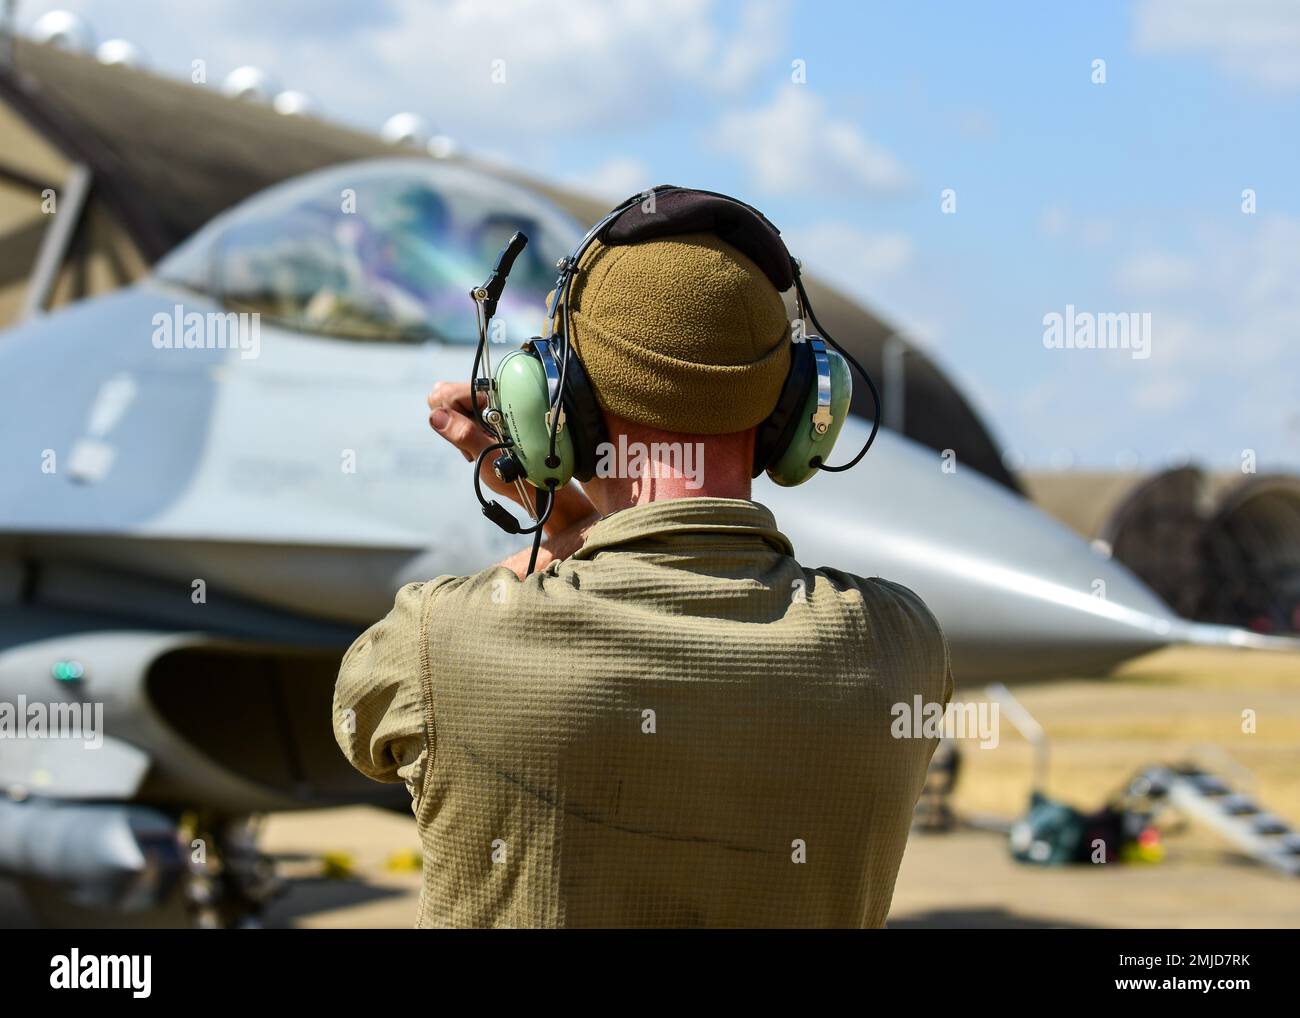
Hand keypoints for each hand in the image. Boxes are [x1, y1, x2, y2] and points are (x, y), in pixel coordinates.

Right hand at [426, 380, 597, 535]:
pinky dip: (465, 432)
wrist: (535, 484)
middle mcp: (489, 394)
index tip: (467, 433)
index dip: (450, 414)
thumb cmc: (517, 472)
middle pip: (445, 395)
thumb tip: (436, 416)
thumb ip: (463, 434)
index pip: (447, 392)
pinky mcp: (484, 414)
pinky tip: (478, 445)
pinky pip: (461, 416)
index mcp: (493, 396)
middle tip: (473, 442)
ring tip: (479, 446)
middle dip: (453, 420)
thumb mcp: (487, 456)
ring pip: (452, 407)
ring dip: (460, 428)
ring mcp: (486, 404)